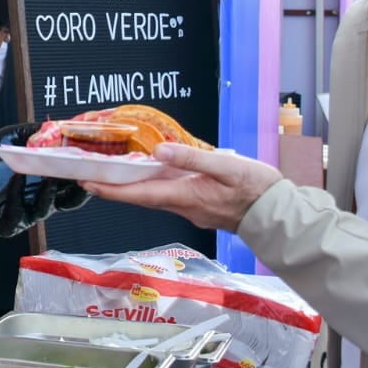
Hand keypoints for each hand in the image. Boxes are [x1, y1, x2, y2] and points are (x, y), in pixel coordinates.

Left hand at [0, 124, 89, 236]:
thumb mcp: (9, 138)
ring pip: (46, 207)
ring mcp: (25, 213)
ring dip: (50, 192)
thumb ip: (32, 132)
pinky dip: (18, 195)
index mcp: (44, 181)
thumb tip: (56, 124)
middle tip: (83, 174)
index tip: (94, 160)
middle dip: (77, 189)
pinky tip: (17, 178)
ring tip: (52, 175)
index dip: (85, 173)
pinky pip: (18, 213)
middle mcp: (38, 198)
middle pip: (68, 199)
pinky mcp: (7, 224)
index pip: (72, 181)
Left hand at [80, 144, 280, 231]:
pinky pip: (170, 193)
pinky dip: (155, 183)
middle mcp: (184, 206)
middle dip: (114, 188)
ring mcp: (192, 208)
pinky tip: (154, 171)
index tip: (89, 183)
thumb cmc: (256, 190)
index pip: (139, 194)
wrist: (278, 216)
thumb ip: (192, 159)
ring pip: (154, 195)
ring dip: (133, 186)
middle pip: (141, 197)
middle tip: (91, 176)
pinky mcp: (201, 205)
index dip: (111, 189)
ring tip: (115, 171)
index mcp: (185, 196)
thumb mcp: (226, 167)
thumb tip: (160, 151)